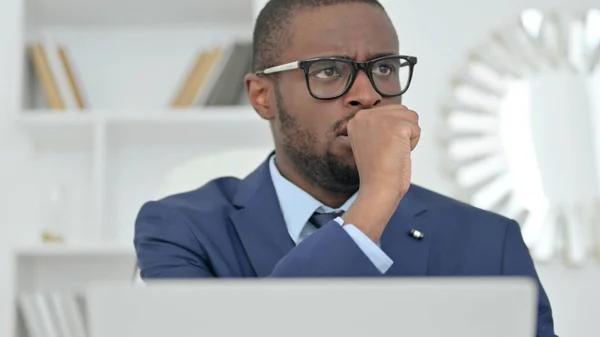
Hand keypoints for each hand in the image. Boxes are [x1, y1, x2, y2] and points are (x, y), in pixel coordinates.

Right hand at [342, 105, 420, 241]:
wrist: (378, 186)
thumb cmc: (377, 171)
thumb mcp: (371, 141)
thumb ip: (380, 126)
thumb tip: (399, 117)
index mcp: (357, 120)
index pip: (388, 112)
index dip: (391, 133)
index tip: (380, 148)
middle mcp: (365, 115)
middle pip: (401, 111)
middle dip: (401, 132)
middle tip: (387, 150)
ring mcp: (380, 118)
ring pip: (411, 117)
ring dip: (408, 137)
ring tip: (392, 151)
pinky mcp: (396, 125)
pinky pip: (416, 129)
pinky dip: (413, 144)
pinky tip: (398, 153)